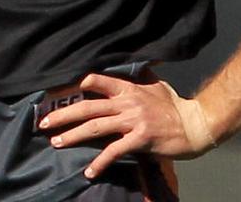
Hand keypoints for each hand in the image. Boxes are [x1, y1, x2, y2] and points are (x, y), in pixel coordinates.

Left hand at [39, 73, 215, 179]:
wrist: (196, 125)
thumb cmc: (175, 106)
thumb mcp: (154, 85)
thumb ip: (136, 78)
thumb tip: (127, 67)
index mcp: (128, 88)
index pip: (95, 80)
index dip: (73, 85)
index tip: (55, 93)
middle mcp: (127, 103)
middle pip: (88, 107)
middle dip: (63, 115)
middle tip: (43, 122)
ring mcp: (133, 121)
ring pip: (95, 127)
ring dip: (73, 136)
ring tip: (56, 142)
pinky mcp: (140, 139)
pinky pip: (115, 151)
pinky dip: (100, 162)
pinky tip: (89, 171)